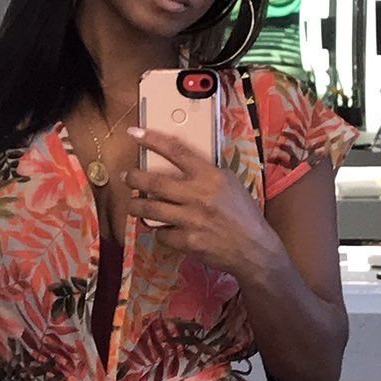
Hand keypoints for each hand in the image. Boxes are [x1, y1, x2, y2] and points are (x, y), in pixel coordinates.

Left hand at [122, 124, 272, 275]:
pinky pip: (162, 234)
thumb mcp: (230, 183)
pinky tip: (164, 231)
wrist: (254, 248)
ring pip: (151, 210)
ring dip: (136, 207)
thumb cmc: (243, 213)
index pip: (176, 151)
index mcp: (210, 176)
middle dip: (134, 179)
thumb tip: (181, 164)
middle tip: (126, 177)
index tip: (133, 133)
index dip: (152, 140)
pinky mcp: (188, 241)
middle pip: (155, 183)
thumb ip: (206, 173)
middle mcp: (199, 195)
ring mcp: (192, 219)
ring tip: (132, 205)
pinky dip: (160, 232)